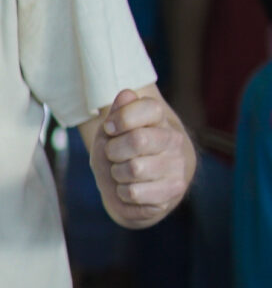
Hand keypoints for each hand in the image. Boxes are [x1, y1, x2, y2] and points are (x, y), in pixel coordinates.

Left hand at [98, 86, 195, 227]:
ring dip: (117, 175)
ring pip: (133, 170)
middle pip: (138, 140)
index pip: (148, 108)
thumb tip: (127, 94)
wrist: (134, 189)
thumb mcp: (111, 132)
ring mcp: (177, 167)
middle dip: (113, 151)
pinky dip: (123, 193)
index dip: (119, 119)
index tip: (110, 129)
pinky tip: (130, 189)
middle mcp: (174, 141)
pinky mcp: (174, 191)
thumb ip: (118, 112)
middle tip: (114, 156)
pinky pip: (134, 193)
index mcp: (160, 120)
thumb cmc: (120, 154)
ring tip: (123, 173)